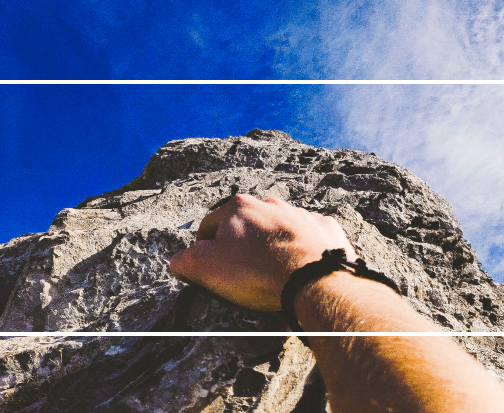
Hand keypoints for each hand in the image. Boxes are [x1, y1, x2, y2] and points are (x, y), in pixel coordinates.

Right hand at [169, 194, 358, 310]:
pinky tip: (301, 268)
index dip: (204, 249)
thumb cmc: (257, 272)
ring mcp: (301, 214)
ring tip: (274, 271)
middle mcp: (270, 204)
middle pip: (246, 225)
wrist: (313, 279)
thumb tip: (179, 261)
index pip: (209, 226)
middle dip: (242, 244)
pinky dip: (303, 249)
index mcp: (238, 207)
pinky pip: (309, 237)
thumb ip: (184, 260)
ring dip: (273, 245)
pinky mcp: (325, 228)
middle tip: (244, 273)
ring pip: (279, 228)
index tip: (209, 269)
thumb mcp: (205, 268)